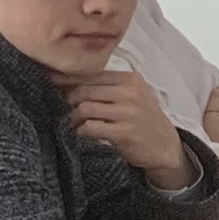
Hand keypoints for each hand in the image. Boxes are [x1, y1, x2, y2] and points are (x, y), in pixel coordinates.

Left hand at [64, 68, 191, 185]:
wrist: (166, 145)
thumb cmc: (143, 120)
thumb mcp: (131, 96)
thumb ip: (105, 87)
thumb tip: (66, 80)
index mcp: (130, 79)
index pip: (90, 74)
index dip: (67, 79)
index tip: (51, 82)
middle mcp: (130, 92)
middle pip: (84, 90)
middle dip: (68, 101)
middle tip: (65, 110)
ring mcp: (129, 112)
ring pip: (84, 108)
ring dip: (74, 118)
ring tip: (75, 123)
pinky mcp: (125, 132)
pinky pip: (90, 128)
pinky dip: (81, 131)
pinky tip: (84, 133)